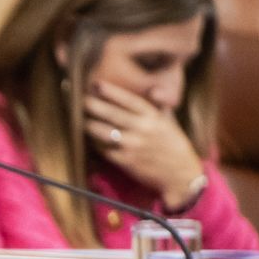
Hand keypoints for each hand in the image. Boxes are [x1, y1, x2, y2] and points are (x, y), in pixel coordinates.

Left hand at [83, 80, 205, 209]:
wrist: (179, 174)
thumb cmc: (172, 144)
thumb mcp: (169, 121)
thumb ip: (159, 104)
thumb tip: (155, 90)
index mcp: (153, 116)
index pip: (128, 100)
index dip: (111, 91)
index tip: (97, 84)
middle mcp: (142, 129)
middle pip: (112, 114)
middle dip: (93, 105)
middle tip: (79, 99)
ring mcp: (132, 146)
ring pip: (104, 132)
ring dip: (89, 125)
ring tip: (80, 119)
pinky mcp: (125, 161)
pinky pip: (104, 149)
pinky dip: (95, 143)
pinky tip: (89, 138)